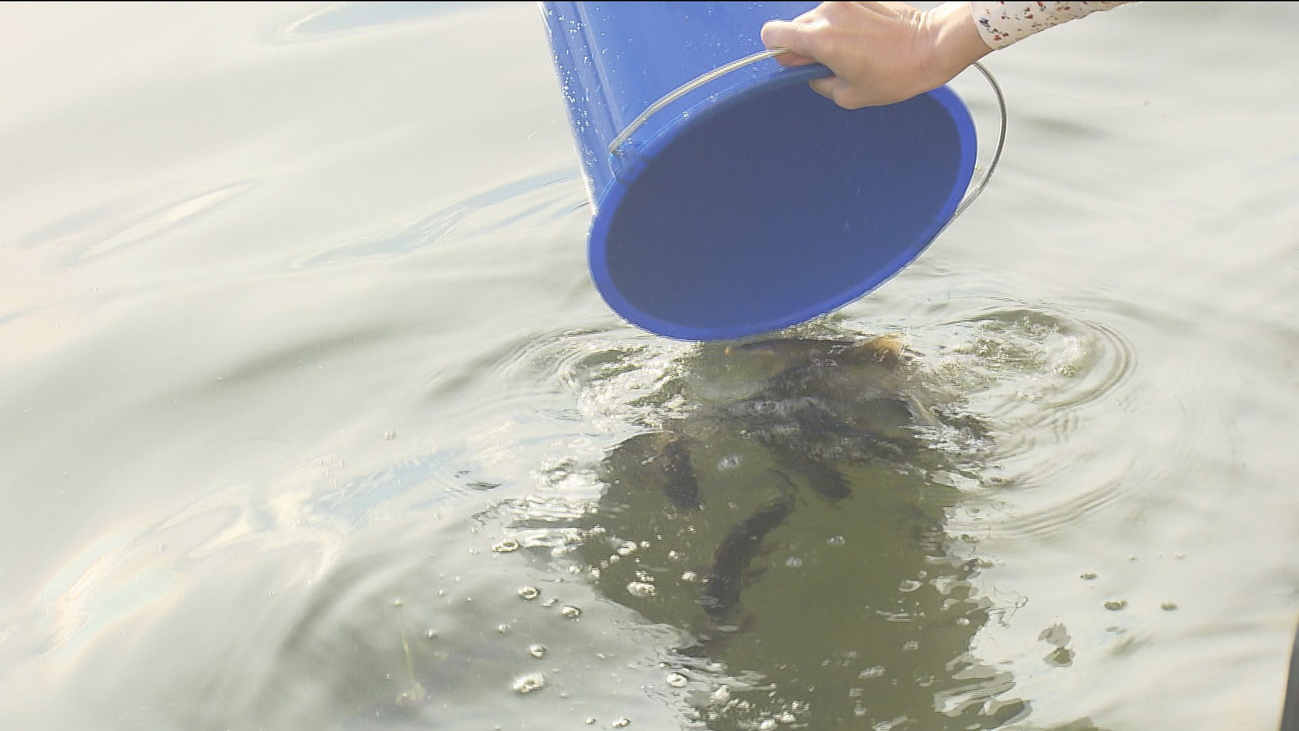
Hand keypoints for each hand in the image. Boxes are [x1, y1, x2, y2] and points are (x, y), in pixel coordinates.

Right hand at [760, 2, 991, 108]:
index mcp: (820, 39)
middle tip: (828, 63)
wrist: (930, 47)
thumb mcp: (848, 95)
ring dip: (825, 34)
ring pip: (816, 18)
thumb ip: (818, 82)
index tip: (794, 62)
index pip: (772, 34)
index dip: (778, 51)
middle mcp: (828, 13)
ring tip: (852, 51)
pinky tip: (862, 39)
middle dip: (804, 45)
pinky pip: (837, 11)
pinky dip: (842, 25)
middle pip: (795, 27)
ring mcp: (844, 1)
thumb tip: (810, 72)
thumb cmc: (896, 73)